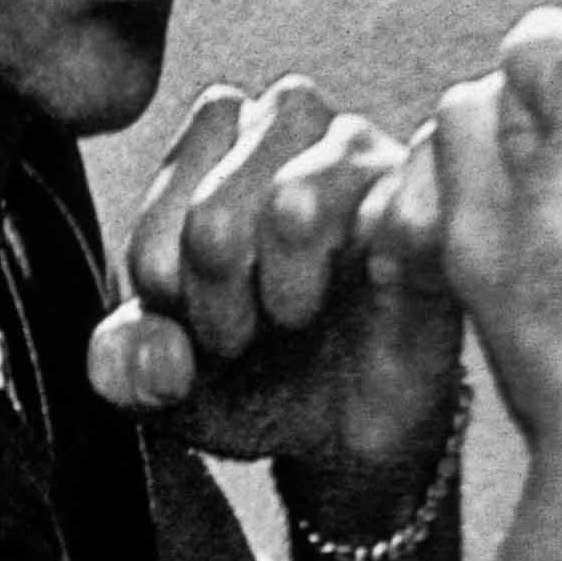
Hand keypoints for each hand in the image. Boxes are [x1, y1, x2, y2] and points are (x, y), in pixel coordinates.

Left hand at [89, 77, 461, 521]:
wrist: (338, 430)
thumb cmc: (245, 374)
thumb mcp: (158, 383)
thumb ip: (123, 365)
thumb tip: (163, 360)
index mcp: (218, 140)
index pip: (172, 179)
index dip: (160, 269)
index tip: (183, 319)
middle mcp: (298, 130)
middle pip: (221, 190)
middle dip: (211, 281)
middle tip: (234, 335)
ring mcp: (376, 164)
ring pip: (296, 197)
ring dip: (278, 282)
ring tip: (290, 319)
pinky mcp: (438, 215)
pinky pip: (410, 210)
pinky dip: (373, 258)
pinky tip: (369, 294)